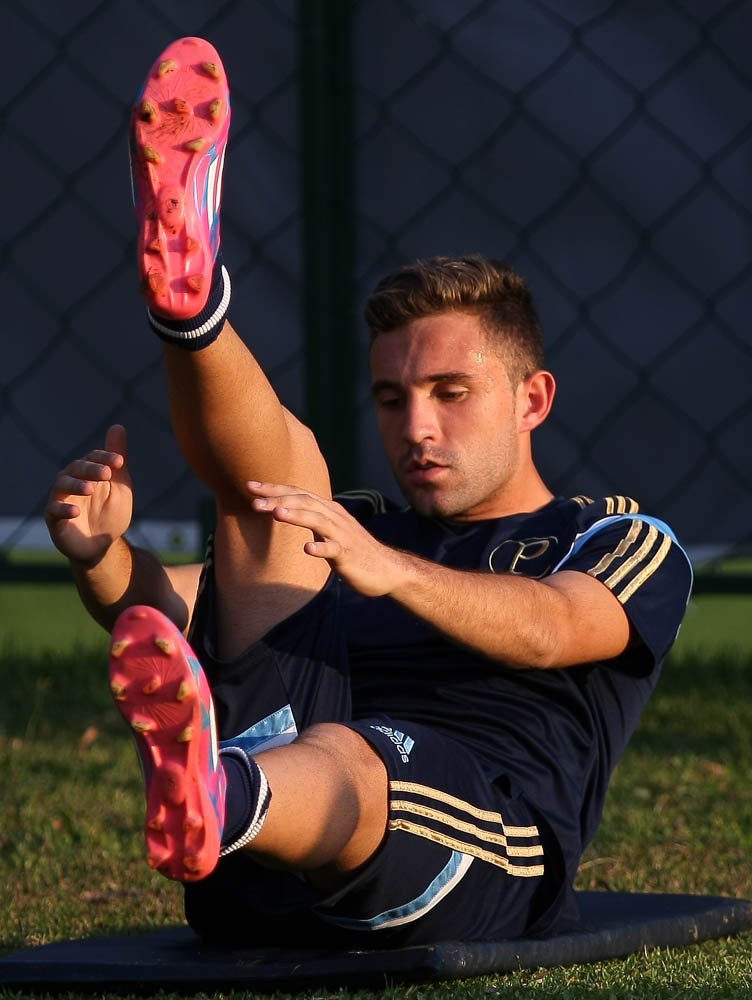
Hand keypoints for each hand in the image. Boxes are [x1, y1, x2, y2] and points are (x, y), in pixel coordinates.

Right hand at [45, 424, 133, 565]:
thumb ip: (117, 458)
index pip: (94, 457)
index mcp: (88, 472)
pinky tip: (75, 511)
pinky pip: (54, 510)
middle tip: (107, 474)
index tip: (120, 462)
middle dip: (91, 469)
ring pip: (62, 485)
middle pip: (76, 468)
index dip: (105, 457)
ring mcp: (61, 498)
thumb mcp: (120, 486)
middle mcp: (71, 481)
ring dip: (77, 485)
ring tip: (90, 489)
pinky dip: (63, 508)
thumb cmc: (111, 513)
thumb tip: (117, 426)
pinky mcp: (54, 518)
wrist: (102, 545)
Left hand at [247, 481, 406, 597]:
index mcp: (328, 510)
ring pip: (318, 520)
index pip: (298, 493)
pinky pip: (334, 550)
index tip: (250, 486)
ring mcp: (343, 535)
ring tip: (276, 513)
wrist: (387, 569)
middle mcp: (335, 517)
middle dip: (279, 500)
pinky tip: (307, 549)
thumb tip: (285, 510)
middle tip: (254, 501)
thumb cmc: (354, 550)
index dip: (275, 489)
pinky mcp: (349, 555)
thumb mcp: (329, 530)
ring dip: (296, 516)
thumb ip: (311, 519)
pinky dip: (321, 548)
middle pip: (305, 502)